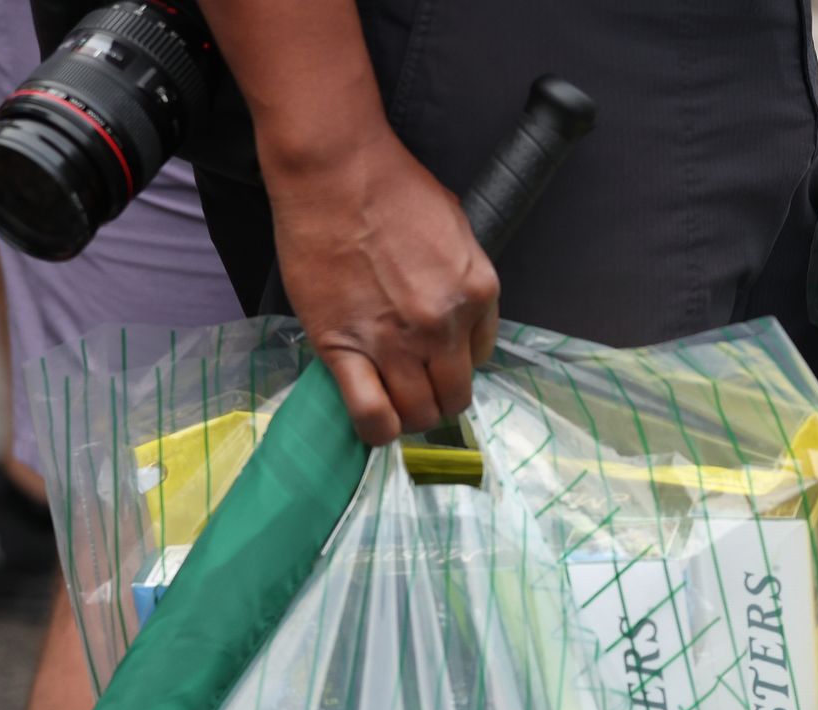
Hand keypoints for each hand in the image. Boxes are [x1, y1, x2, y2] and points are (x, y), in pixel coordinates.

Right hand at [264, 135, 499, 445]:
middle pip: (453, 396)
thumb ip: (464, 279)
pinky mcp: (344, 348)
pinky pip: (370, 414)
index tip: (438, 357)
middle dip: (439, 399)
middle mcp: (443, 326)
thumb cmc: (392, 187)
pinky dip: (375, 430)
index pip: (482, 358)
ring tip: (393, 402)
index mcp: (478, 293)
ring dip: (409, 416)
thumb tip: (459, 318)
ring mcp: (394, 342)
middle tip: (417, 386)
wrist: (335, 171)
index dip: (458, 361)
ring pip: (416, 414)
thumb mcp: (457, 229)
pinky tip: (372, 424)